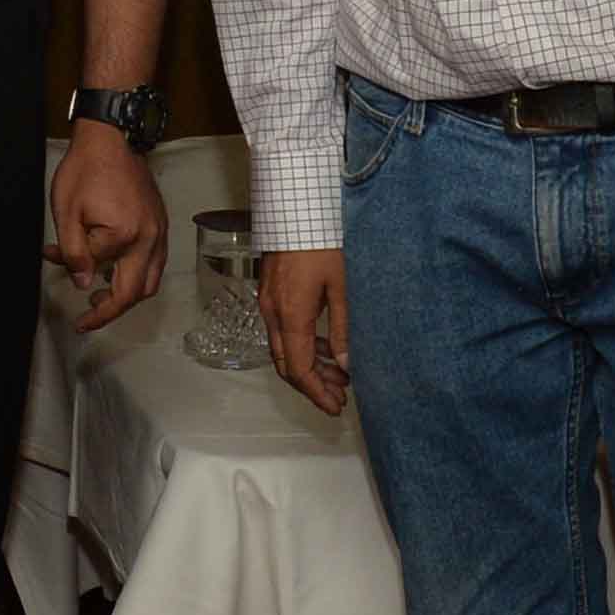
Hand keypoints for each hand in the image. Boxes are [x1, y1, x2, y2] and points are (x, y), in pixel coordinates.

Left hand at [46, 123, 168, 331]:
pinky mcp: (161, 224)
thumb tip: (84, 284)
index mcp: (125, 236)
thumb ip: (73, 253)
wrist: (112, 137)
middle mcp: (150, 239)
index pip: (99, 272)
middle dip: (111, 310)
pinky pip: (154, 262)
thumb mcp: (67, 211)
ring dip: (127, 295)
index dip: (75, 278)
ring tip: (100, 296)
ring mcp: (160, 232)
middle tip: (88, 318)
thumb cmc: (86, 169)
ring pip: (150, 281)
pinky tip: (116, 270)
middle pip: (136, 292)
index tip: (69, 300)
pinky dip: (136, 275)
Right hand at [260, 246, 349, 416]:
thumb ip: (343, 329)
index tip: (335, 406)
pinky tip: (324, 347)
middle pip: (287, 365)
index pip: (299, 370)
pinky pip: (283, 331)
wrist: (295, 208)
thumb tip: (345, 364)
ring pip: (284, 349)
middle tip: (339, 397)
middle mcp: (273, 313)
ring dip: (309, 366)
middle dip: (313, 386)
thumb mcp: (342, 287)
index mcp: (291, 315)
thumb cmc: (321, 241)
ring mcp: (268, 303)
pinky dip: (302, 346)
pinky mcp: (271, 293)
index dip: (316, 393)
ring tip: (339, 374)